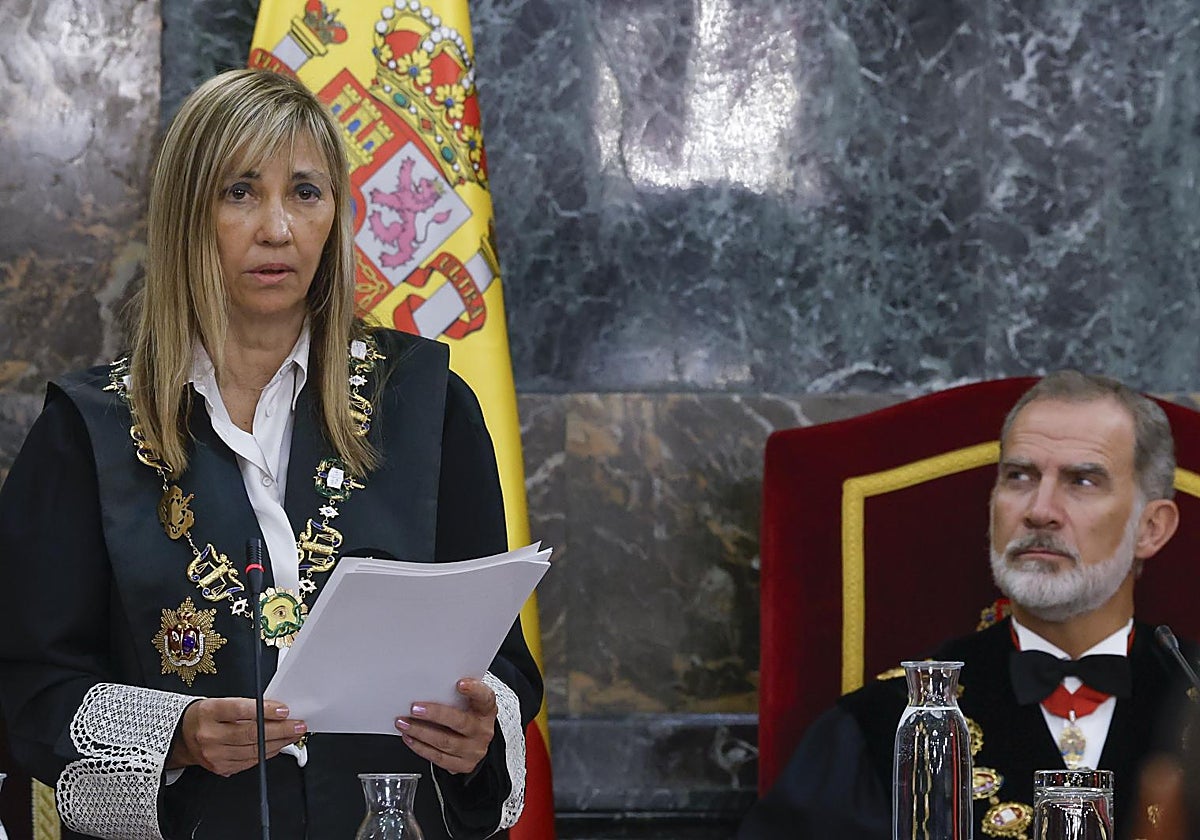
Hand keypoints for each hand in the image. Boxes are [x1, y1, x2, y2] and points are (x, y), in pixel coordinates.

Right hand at [167, 697, 306, 776]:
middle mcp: (209, 735)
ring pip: (253, 750)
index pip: (240, 710)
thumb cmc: (205, 716)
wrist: (182, 737)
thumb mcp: (220, 702)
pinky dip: (267, 753)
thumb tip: (276, 710)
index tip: (284, 710)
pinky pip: (250, 761)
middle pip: (250, 734)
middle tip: (297, 725)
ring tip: (293, 735)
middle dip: (280, 730)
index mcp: (209, 712)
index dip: (265, 711)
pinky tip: (277, 746)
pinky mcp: (220, 768)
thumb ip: (246, 706)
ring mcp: (214, 755)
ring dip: (279, 743)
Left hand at [396, 678, 495, 773]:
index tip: (460, 683)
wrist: (475, 742)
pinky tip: (410, 738)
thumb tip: (428, 686)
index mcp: (486, 710)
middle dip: (435, 714)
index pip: (485, 697)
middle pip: (460, 722)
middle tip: (415, 709)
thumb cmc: (467, 716)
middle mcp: (483, 731)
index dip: (474, 690)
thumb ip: (454, 695)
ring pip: (445, 742)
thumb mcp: (468, 702)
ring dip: (420, 732)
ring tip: (404, 723)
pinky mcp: (463, 765)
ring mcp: (474, 750)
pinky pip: (439, 758)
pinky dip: (420, 748)